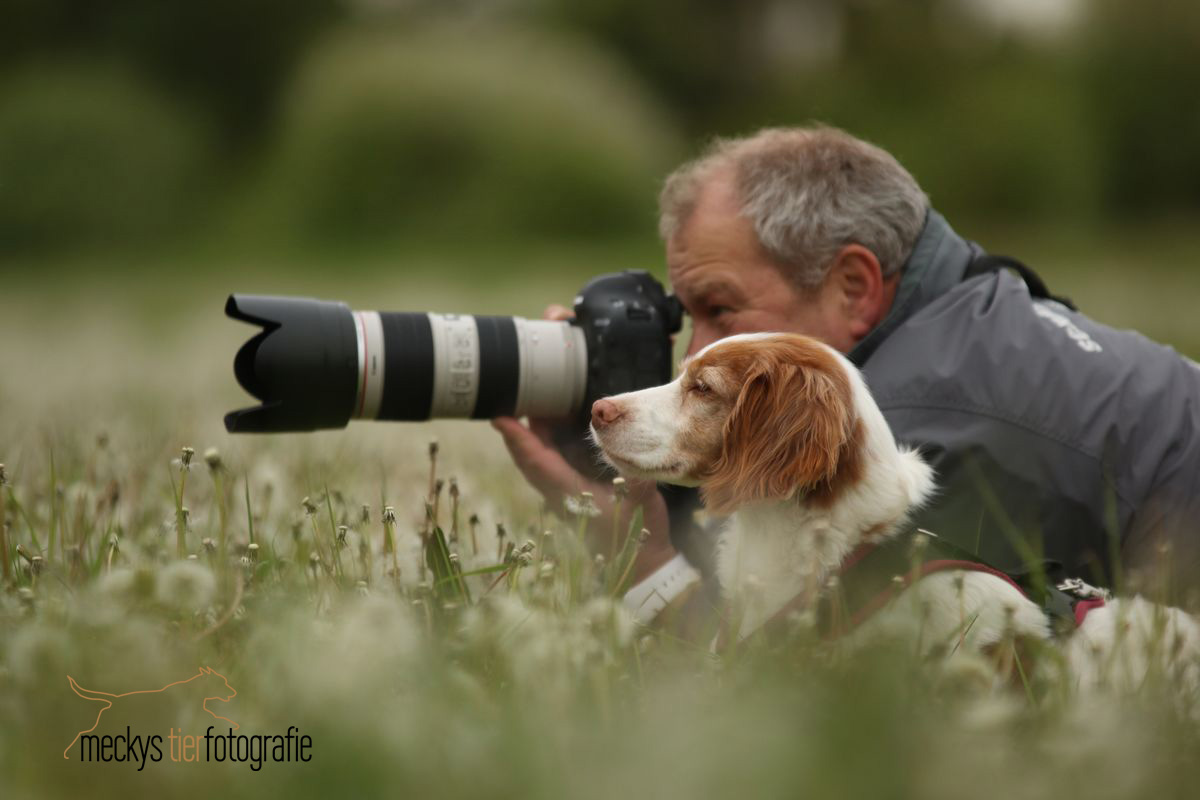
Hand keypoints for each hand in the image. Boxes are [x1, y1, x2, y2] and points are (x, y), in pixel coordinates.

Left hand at [491, 305, 673, 582]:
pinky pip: (549, 469)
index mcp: (571, 495)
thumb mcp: (643, 500)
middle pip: (528, 459)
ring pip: (536, 464)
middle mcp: (559, 496)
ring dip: (529, 438)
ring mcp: (563, 499)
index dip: (517, 439)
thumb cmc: (641, 536)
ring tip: (529, 408)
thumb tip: (628, 444)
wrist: (642, 568)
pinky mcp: (570, 500)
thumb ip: (635, 474)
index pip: (536, 462)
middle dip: (517, 430)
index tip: (500, 417)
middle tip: (512, 398)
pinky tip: (553, 433)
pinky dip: (544, 448)